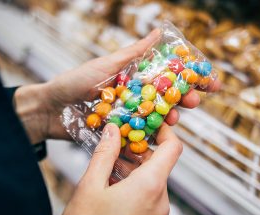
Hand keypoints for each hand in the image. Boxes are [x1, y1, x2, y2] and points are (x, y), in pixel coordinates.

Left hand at [14, 29, 220, 143]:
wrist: (50, 109)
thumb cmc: (75, 82)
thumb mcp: (106, 65)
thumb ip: (133, 53)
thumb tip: (158, 32)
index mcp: (134, 79)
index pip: (167, 77)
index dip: (189, 79)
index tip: (209, 82)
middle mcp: (135, 97)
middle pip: (166, 99)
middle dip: (184, 100)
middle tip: (195, 101)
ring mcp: (129, 116)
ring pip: (157, 119)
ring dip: (170, 118)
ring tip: (175, 118)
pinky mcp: (120, 134)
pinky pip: (140, 136)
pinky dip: (151, 137)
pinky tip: (159, 136)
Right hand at [42, 123, 182, 214]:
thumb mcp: (90, 185)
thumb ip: (104, 153)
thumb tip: (113, 131)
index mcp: (150, 187)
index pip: (173, 148)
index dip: (164, 131)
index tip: (149, 122)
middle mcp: (160, 202)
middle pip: (160, 163)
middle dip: (139, 149)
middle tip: (116, 141)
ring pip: (152, 180)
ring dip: (133, 167)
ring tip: (107, 163)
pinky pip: (147, 196)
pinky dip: (133, 183)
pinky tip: (110, 183)